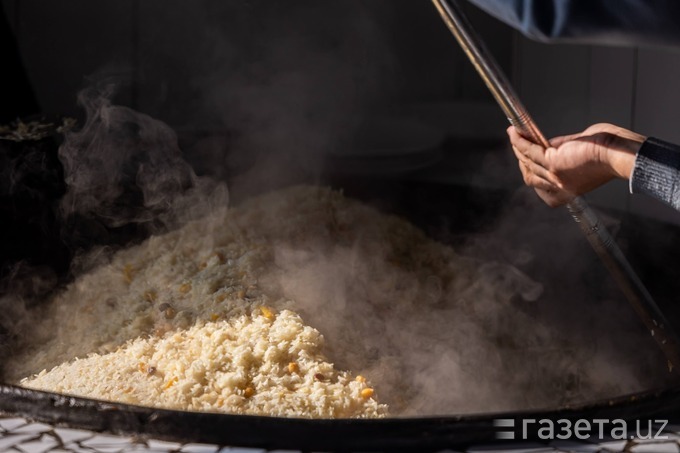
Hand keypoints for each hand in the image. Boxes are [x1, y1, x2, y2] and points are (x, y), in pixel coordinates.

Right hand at [507, 123, 645, 206]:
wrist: (618, 154)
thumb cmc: (609, 153)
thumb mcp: (580, 154)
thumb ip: (563, 152)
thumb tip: (548, 144)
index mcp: (567, 190)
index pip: (540, 186)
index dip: (530, 171)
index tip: (526, 159)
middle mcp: (558, 187)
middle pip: (530, 176)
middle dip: (522, 160)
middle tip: (519, 144)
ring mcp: (554, 176)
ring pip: (527, 162)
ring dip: (518, 147)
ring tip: (515, 135)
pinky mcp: (553, 163)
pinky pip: (530, 151)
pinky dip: (520, 140)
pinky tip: (515, 132)